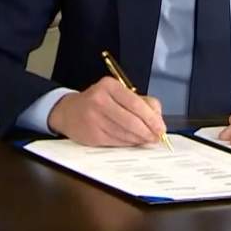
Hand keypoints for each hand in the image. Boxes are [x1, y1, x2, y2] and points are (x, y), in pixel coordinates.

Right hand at [46, 76, 167, 146]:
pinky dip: (128, 143)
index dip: (152, 118)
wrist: (69, 111)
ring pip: (125, 133)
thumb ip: (142, 102)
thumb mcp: (119, 93)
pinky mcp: (91, 134)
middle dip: (148, 132)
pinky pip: (116, 142)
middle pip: (131, 121)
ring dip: (139, 139)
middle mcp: (99, 100)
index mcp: (109, 86)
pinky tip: (132, 141)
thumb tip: (157, 120)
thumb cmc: (99, 102)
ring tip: (145, 139)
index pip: (136, 104)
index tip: (161, 128)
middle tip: (156, 137)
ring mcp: (94, 118)